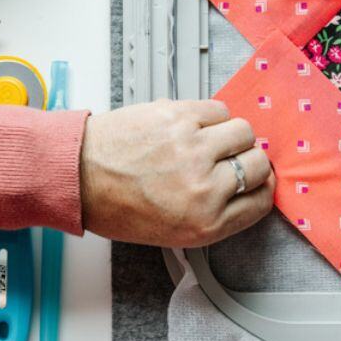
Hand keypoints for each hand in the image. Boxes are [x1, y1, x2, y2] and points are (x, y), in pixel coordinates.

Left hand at [79, 100, 275, 246]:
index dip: (262, 186)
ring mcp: (193, 149)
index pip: (261, 200)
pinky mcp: (179, 117)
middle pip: (258, 163)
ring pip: (243, 131)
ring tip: (208, 139)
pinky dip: (210, 116)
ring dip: (231, 134)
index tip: (255, 178)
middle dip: (247, 159)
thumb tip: (245, 185)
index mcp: (205, 223)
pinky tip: (193, 125)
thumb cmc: (116, 204)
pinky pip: (217, 109)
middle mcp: (204, 187)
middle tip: (228, 158)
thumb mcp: (173, 231)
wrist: (78, 174)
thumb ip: (214, 212)